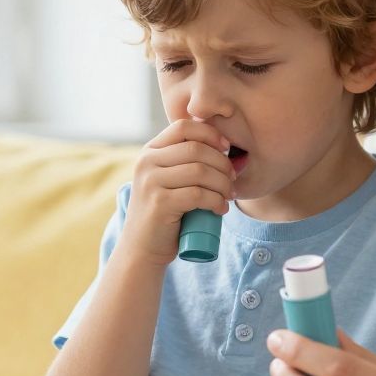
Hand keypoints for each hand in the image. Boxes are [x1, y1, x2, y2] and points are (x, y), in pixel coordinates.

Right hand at [119, 119, 235, 266]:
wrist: (142, 248)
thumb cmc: (166, 214)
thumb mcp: (170, 180)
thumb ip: (185, 161)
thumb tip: (226, 147)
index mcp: (150, 151)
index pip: (184, 126)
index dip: (211, 134)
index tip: (226, 149)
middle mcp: (146, 162)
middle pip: (197, 148)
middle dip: (222, 163)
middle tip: (233, 180)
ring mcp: (151, 182)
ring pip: (200, 171)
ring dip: (223, 184)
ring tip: (229, 196)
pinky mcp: (159, 203)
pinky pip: (198, 194)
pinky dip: (216, 201)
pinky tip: (221, 209)